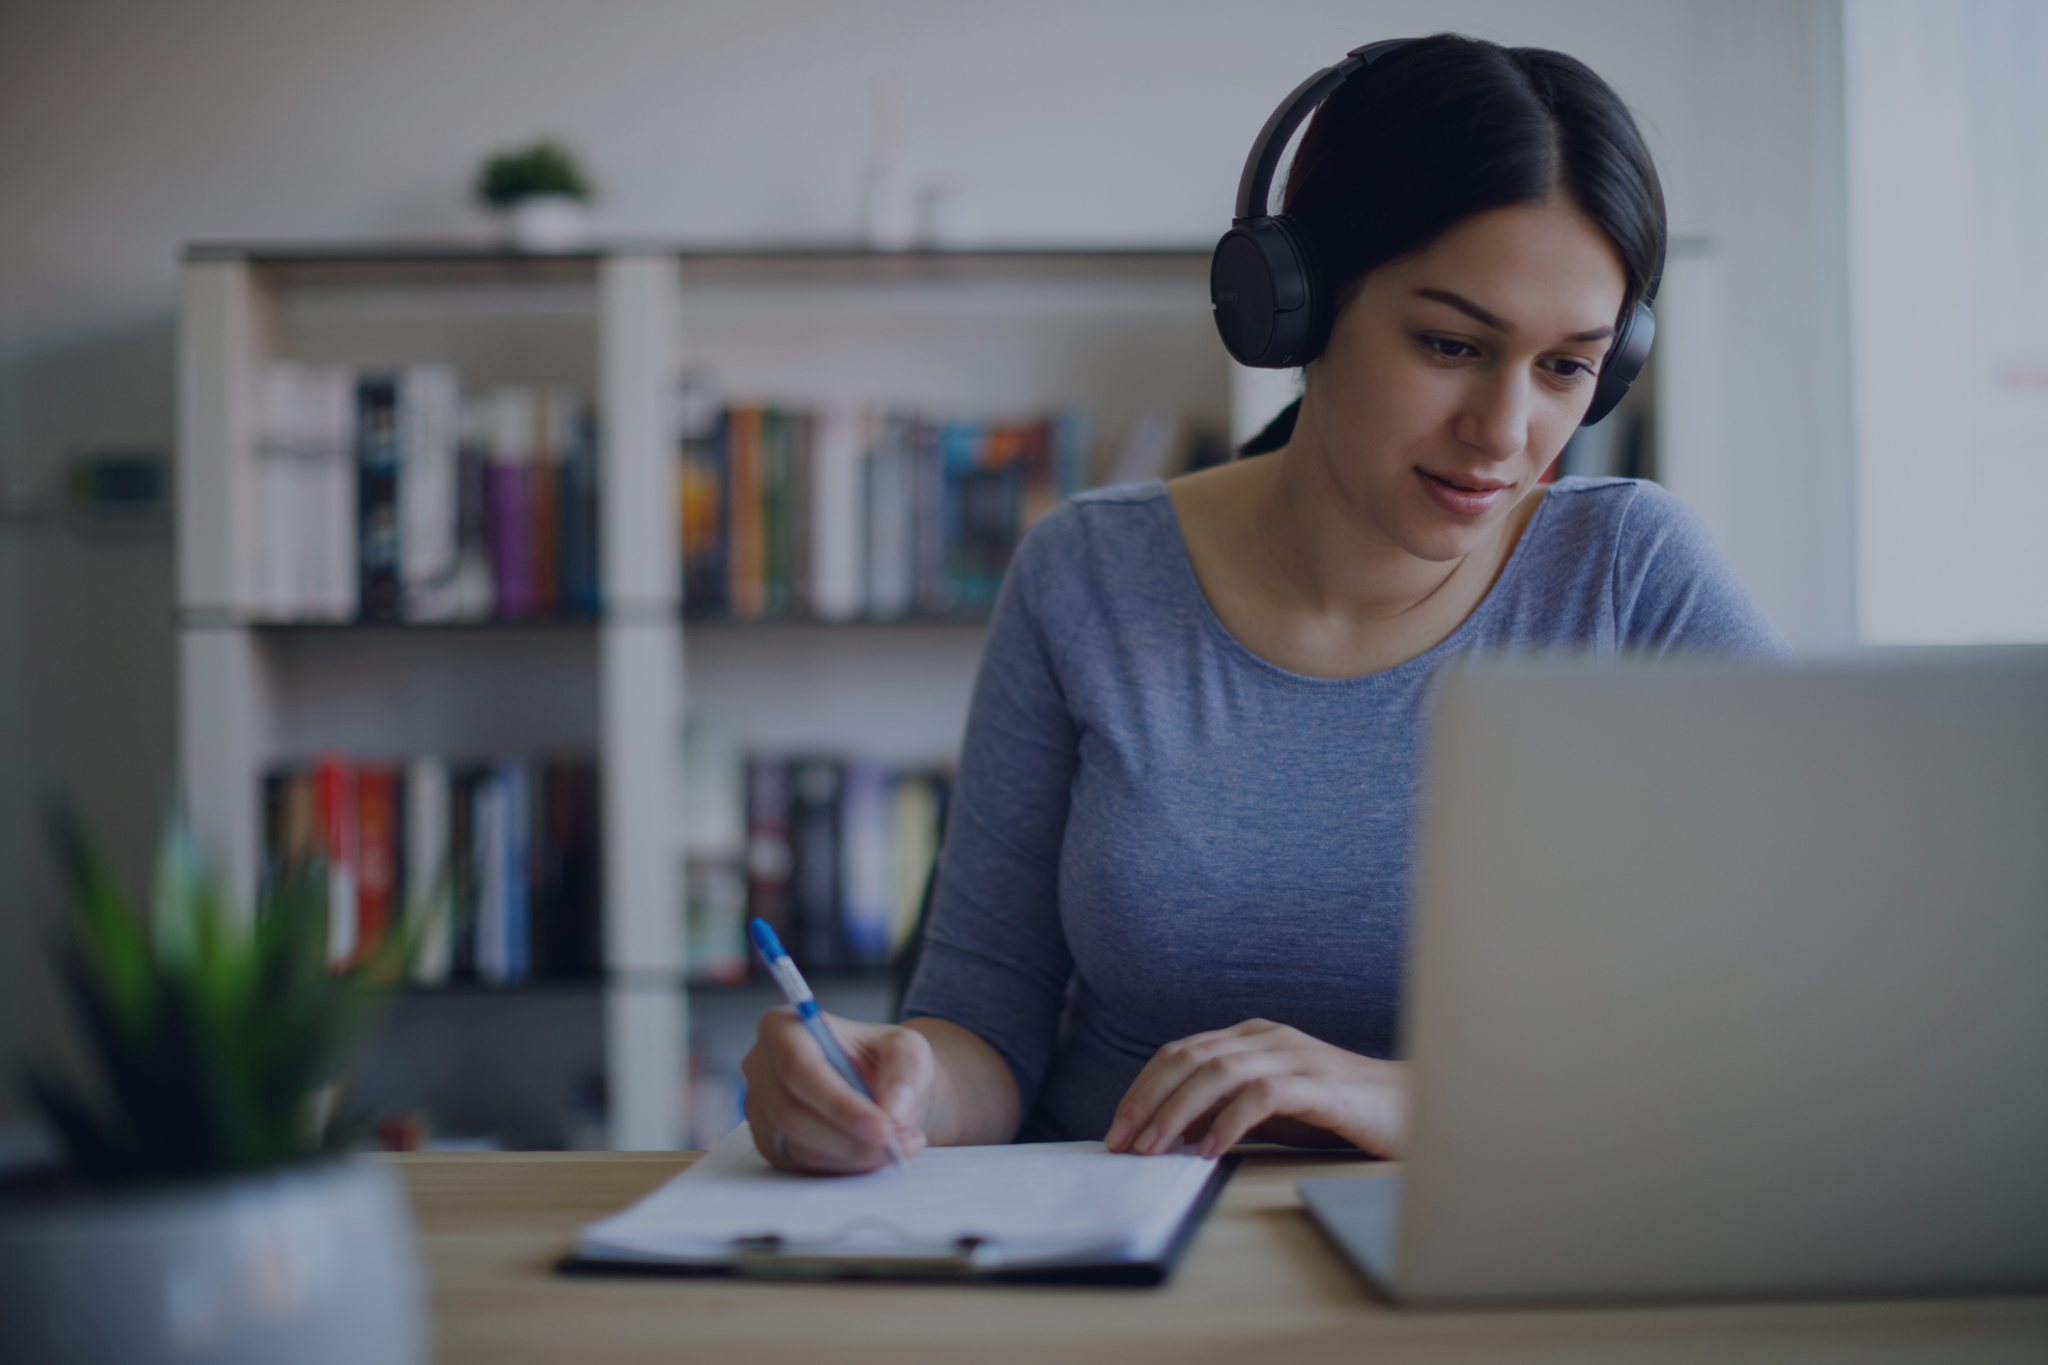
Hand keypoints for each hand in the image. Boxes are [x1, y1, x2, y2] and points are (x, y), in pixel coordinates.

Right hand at [740, 1007, 931, 1172]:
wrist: (877, 1088)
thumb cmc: (881, 1058)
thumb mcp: (905, 1047)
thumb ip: (905, 1067)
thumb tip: (893, 1106)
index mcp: (782, 1027)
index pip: (799, 1067)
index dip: (839, 1102)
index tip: (882, 1126)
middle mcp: (760, 1067)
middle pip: (793, 1113)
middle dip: (851, 1137)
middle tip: (897, 1143)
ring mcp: (760, 1109)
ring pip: (801, 1145)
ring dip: (855, 1153)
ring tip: (899, 1145)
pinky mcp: (771, 1143)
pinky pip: (805, 1165)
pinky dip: (846, 1164)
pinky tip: (875, 1152)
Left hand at [1103, 1019, 1406, 1159]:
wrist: (1411, 1109)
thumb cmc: (1337, 1112)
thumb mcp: (1270, 1111)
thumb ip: (1226, 1111)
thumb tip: (1173, 1134)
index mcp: (1249, 1038)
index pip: (1179, 1053)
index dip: (1142, 1090)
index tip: (1117, 1131)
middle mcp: (1265, 1038)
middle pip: (1188, 1058)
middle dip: (1147, 1101)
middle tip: (1122, 1143)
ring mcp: (1292, 1056)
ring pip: (1216, 1073)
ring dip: (1177, 1113)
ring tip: (1153, 1149)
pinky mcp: (1318, 1084)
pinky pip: (1262, 1096)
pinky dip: (1229, 1122)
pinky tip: (1211, 1151)